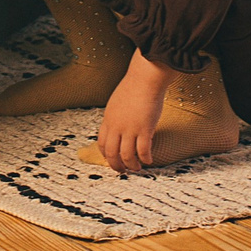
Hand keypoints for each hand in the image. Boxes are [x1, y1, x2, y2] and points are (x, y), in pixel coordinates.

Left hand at [96, 52, 177, 173]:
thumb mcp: (117, 102)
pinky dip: (146, 158)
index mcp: (108, 120)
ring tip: (137, 168)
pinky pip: (143, 151)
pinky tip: (149, 160)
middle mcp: (116, 126)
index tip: (111, 160)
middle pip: (112, 153)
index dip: (106, 155)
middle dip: (116, 165)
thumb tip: (120, 125)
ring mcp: (130, 129)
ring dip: (132, 165)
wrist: (144, 79)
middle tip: (122, 171)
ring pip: (127, 155)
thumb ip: (116, 116)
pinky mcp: (144, 129)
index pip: (102, 143)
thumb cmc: (134, 86)